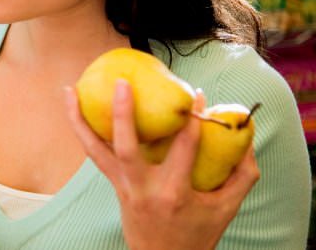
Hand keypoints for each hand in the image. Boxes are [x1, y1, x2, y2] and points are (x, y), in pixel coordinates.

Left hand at [64, 79, 259, 249]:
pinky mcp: (112, 184)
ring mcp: (122, 186)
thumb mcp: (226, 208)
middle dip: (122, 114)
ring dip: (79, 120)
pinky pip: (93, 153)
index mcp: (174, 192)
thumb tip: (246, 136)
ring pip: (94, 150)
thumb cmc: (197, 232)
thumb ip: (242, 174)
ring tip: (69, 91)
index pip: (183, 148)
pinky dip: (81, 131)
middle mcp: (143, 188)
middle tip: (122, 83)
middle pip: (126, 148)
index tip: (194, 93)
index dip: (190, 119)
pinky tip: (72, 107)